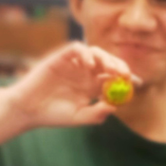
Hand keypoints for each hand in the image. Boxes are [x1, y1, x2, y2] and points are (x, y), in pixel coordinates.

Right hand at [0, 43, 138, 132]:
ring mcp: (73, 64)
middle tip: (125, 75)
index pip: (114, 78)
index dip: (127, 79)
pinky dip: (85, 53)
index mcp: (92, 87)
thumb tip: (115, 106)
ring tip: (111, 71)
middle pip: (108, 63)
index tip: (137, 83)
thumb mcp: (79, 117)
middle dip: (120, 66)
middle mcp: (85, 73)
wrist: (28, 109)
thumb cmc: (53, 115)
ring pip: (95, 52)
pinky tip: (89, 66)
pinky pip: (76, 48)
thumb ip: (97, 113)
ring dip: (106, 59)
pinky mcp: (60, 57)